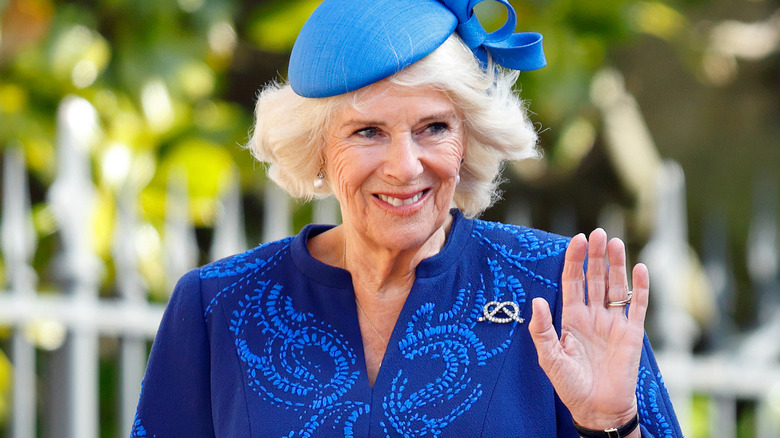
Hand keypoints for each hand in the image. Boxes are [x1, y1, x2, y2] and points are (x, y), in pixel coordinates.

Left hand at [528, 229, 648, 430]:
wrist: (597, 408)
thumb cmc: (570, 385)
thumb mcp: (549, 358)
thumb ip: (542, 329)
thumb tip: (537, 300)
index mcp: (572, 318)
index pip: (573, 281)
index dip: (574, 261)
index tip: (576, 239)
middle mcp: (593, 315)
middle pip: (595, 278)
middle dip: (596, 256)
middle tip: (598, 232)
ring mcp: (614, 322)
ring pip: (616, 286)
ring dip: (617, 265)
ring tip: (615, 243)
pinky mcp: (632, 333)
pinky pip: (638, 305)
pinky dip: (641, 287)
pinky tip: (640, 268)